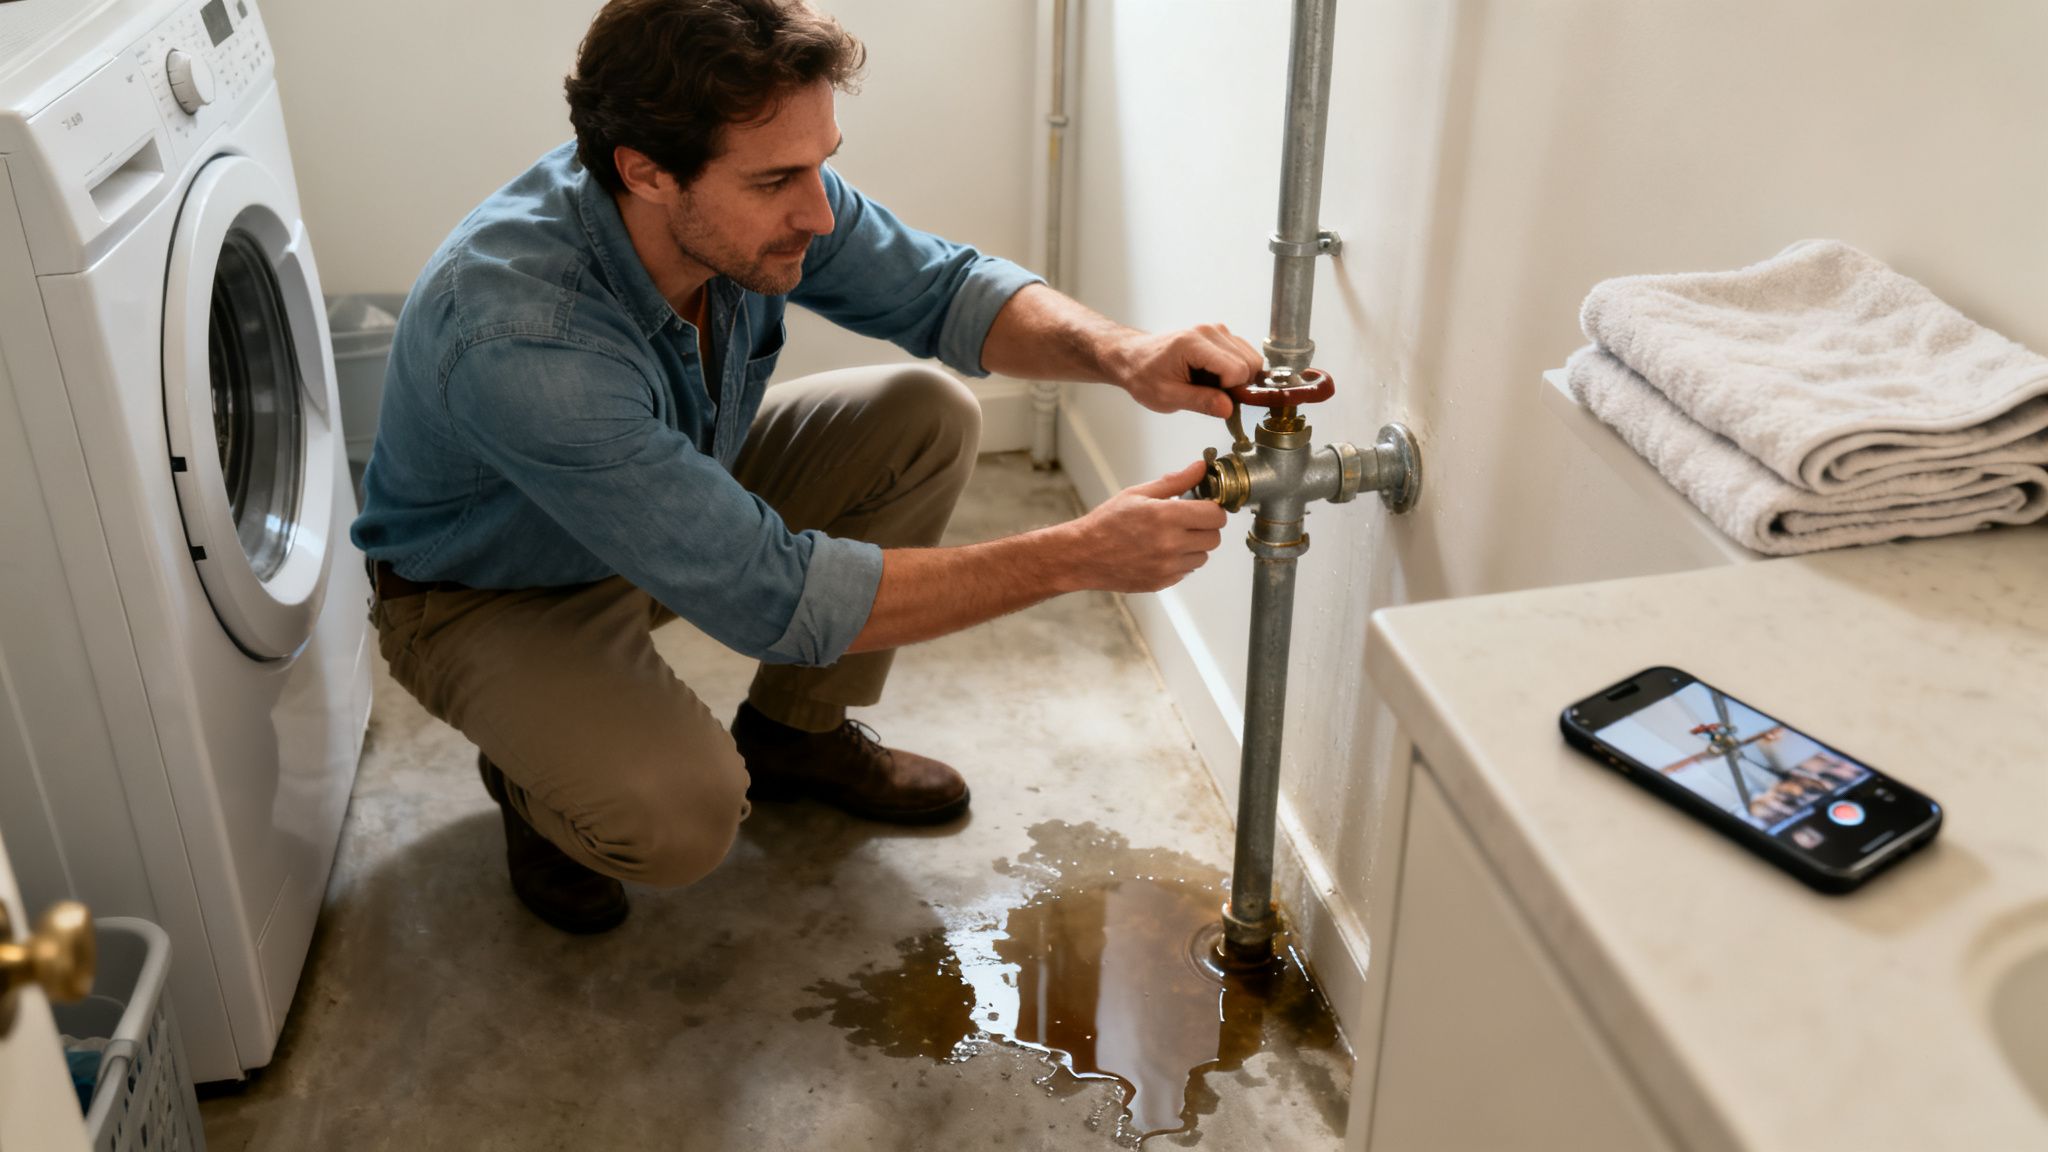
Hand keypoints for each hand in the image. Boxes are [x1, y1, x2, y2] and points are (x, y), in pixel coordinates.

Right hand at [1061, 460, 1229, 592]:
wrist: (1082, 555)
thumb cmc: (1107, 522)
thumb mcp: (1138, 493)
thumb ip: (1175, 482)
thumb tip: (1200, 468)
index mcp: (1166, 516)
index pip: (1215, 515)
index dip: (1212, 508)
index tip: (1203, 506)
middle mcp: (1170, 544)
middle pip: (1214, 537)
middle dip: (1205, 527)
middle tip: (1188, 521)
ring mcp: (1167, 567)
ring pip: (1203, 556)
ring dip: (1194, 546)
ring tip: (1171, 537)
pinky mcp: (1162, 582)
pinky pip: (1187, 571)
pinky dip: (1180, 562)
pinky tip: (1160, 552)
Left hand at [1110, 324, 1261, 418]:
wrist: (1132, 358)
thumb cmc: (1144, 375)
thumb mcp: (1167, 397)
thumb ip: (1200, 402)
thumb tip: (1229, 408)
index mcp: (1193, 344)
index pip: (1237, 369)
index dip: (1231, 391)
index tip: (1213, 399)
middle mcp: (1209, 331)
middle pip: (1249, 363)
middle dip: (1237, 385)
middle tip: (1211, 394)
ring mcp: (1216, 330)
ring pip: (1251, 358)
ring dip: (1237, 378)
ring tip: (1209, 384)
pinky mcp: (1219, 334)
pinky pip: (1243, 354)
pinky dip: (1235, 370)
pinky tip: (1213, 376)